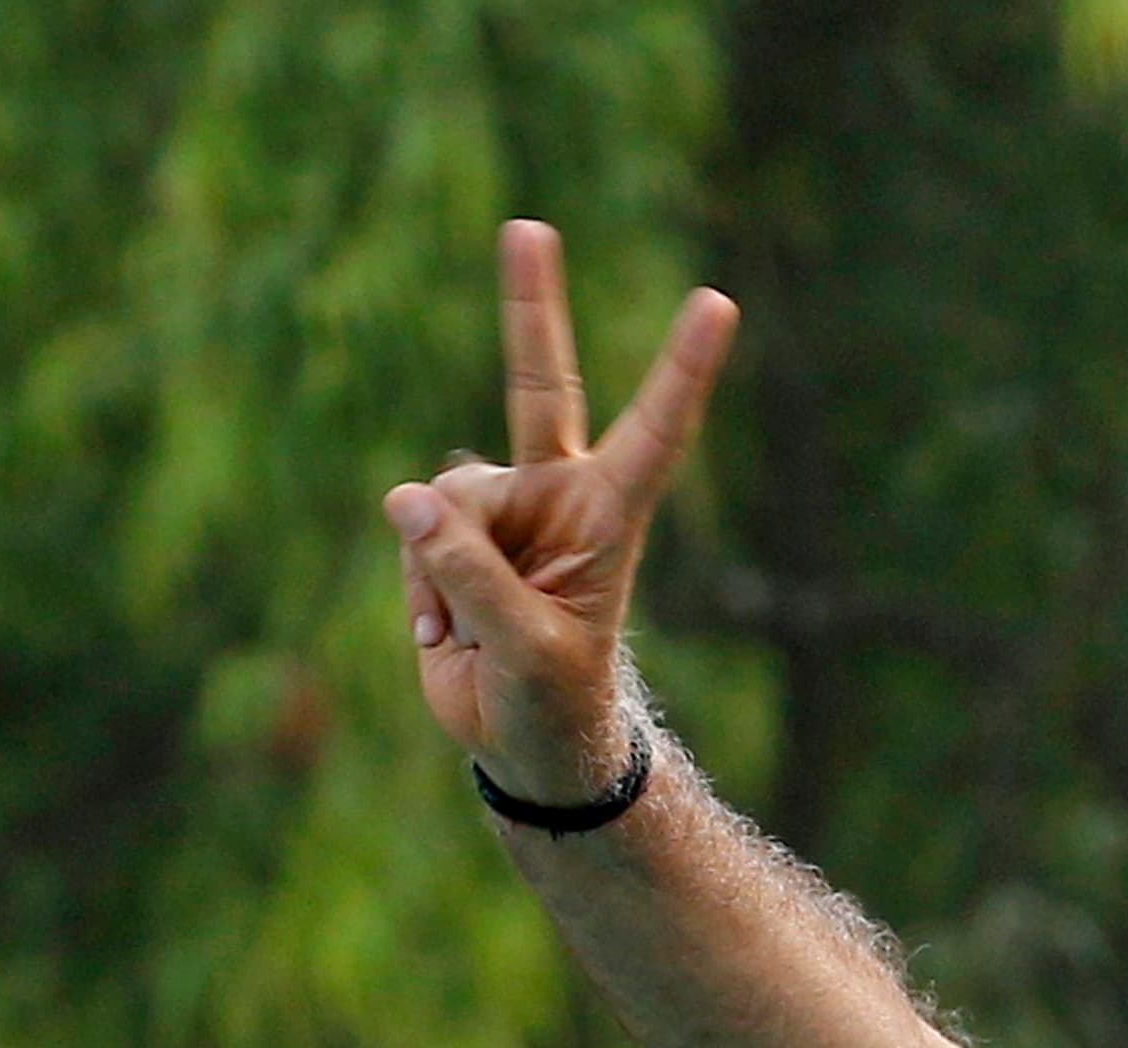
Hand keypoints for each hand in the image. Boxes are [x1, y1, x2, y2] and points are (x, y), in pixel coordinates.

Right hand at [382, 220, 738, 803]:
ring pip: (448, 493)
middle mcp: (559, 495)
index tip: (717, 302)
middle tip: (528, 227)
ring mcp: (503, 511)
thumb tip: (410, 499)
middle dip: (529, 307)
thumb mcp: (527, 648)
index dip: (681, 369)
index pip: (654, 431)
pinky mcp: (450, 534)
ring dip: (442, 566)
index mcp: (611, 516)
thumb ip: (471, 573)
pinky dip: (417, 588)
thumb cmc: (552, 698)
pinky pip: (413, 532)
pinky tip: (445, 632)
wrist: (521, 740)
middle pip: (540, 386)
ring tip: (469, 629)